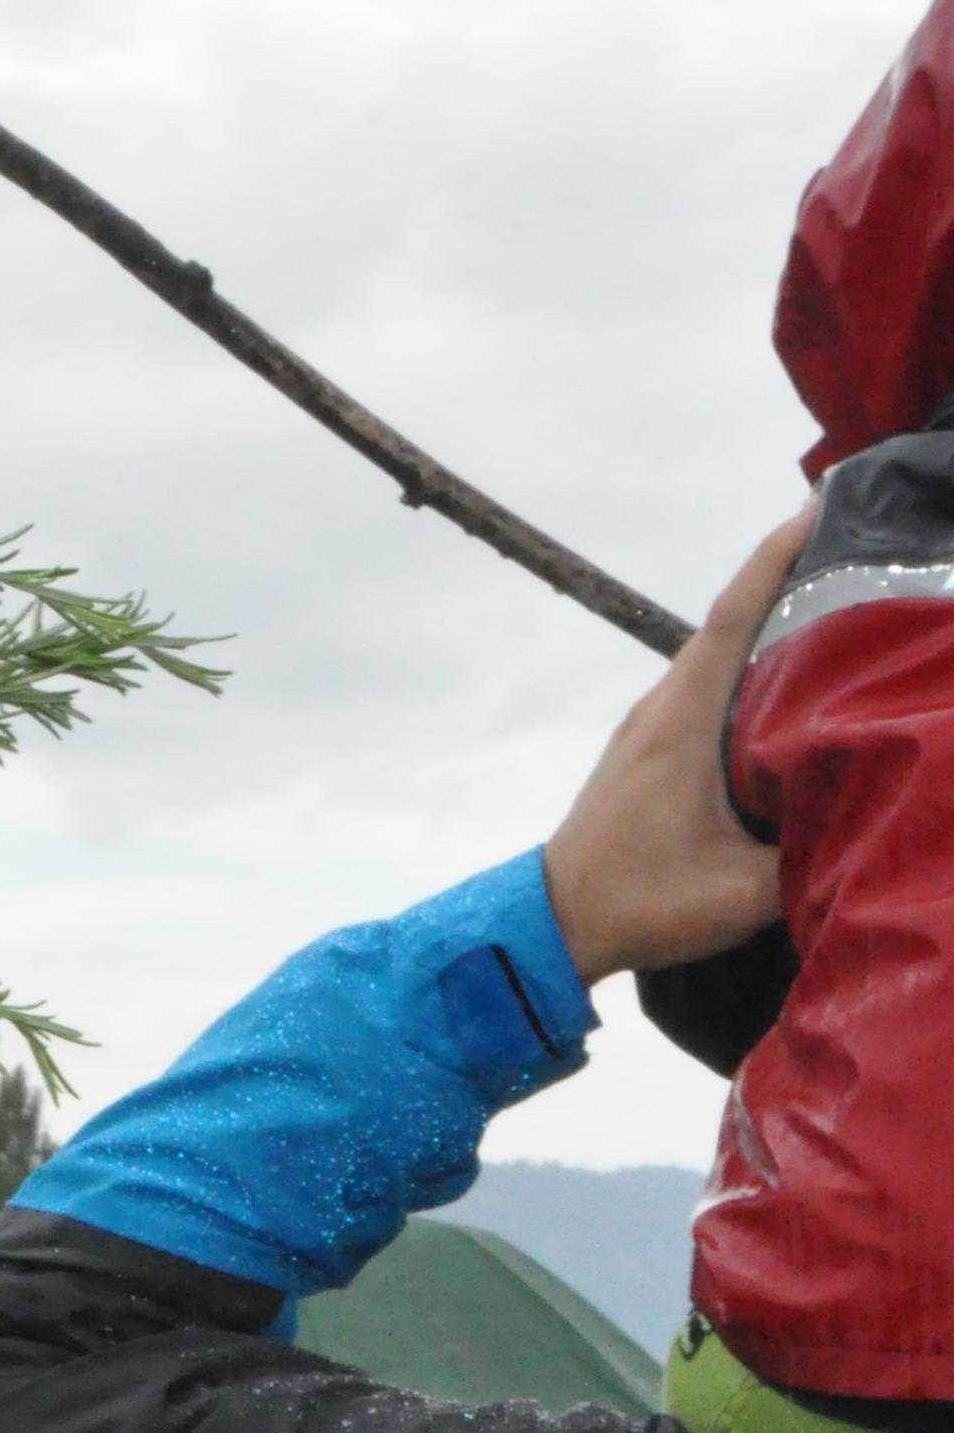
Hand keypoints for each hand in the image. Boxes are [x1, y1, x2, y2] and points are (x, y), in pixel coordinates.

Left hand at [544, 508, 811, 982]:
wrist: (555, 923)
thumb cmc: (640, 902)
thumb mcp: (744, 890)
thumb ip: (815, 848)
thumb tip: (877, 810)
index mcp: (681, 720)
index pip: (733, 615)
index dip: (775, 558)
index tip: (819, 508)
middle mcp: (662, 706)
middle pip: (733, 620)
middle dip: (790, 576)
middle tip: (858, 544)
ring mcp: (652, 724)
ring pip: (720, 654)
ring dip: (772, 622)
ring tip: (840, 599)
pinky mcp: (651, 748)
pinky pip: (709, 685)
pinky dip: (751, 664)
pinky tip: (792, 676)